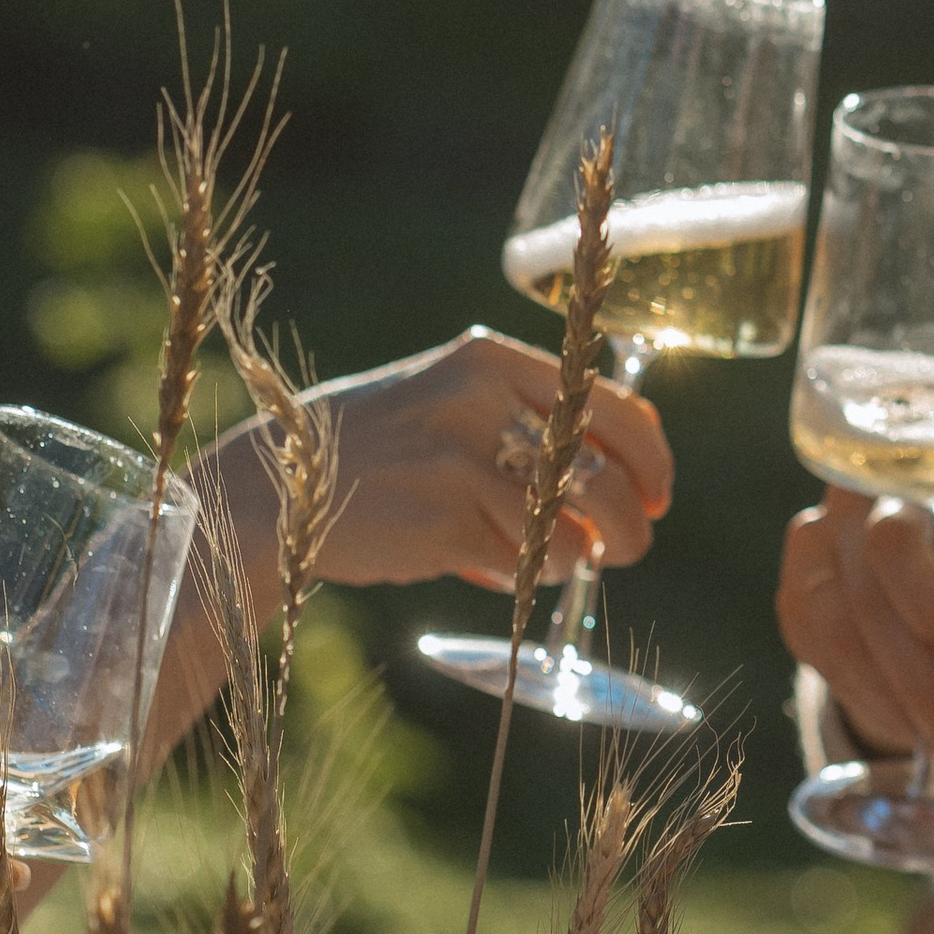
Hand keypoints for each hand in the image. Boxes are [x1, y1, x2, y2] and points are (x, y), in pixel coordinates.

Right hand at [215, 327, 672, 603]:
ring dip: (579, 557)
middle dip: (632, 523)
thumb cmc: (379, 450)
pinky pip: (526, 560)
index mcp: (491, 359)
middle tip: (627, 548)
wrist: (275, 485)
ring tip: (554, 562)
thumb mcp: (450, 401)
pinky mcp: (444, 518)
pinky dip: (527, 574)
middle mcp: (482, 399)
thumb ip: (527, 418)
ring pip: (572, 525)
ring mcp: (461, 458)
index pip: (612, 404)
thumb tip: (627, 470)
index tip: (658, 497)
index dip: (652, 460)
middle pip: (605, 470)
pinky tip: (494, 566)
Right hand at [776, 490, 933, 762]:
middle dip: (914, 678)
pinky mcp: (796, 599)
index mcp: (915, 483)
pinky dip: (860, 696)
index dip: (927, 599)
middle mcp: (848, 504)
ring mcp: (812, 550)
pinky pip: (811, 651)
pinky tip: (902, 723)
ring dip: (884, 698)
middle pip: (862, 595)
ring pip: (828, 630)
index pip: (895, 537)